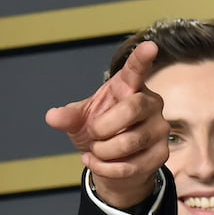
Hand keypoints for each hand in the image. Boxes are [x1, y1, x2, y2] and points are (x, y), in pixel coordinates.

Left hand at [45, 40, 168, 208]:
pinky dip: (105, 168)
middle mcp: (151, 103)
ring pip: (128, 142)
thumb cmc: (99, 133)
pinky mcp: (161, 154)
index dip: (142, 58)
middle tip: (94, 134)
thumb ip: (68, 116)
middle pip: (132, 109)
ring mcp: (159, 128)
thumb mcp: (79, 121)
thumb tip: (52, 117)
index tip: (150, 46)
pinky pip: (130, 165)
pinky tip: (98, 163)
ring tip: (97, 150)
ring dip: (102, 151)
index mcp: (129, 86)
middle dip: (103, 128)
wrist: (112, 164)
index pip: (136, 69)